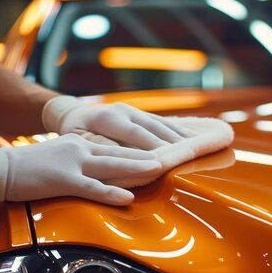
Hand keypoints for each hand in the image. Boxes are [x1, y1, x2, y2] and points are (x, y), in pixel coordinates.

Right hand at [0, 134, 160, 204]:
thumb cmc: (33, 166)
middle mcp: (81, 148)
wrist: (3, 168)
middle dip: (147, 155)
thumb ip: (85, 158)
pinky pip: (92, 188)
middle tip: (172, 156)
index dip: (141, 148)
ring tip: (159, 170)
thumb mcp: (63, 155)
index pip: (118, 145)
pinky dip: (111, 193)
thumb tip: (108, 168)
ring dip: (137, 169)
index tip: (163, 150)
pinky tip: (127, 197)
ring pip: (112, 166)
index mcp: (82, 142)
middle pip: (121, 152)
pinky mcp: (63, 180)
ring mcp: (73, 163)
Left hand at [42, 96, 190, 149]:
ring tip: (199, 149)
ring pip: (160, 124)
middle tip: (190, 157)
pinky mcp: (140, 113)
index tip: (167, 162)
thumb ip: (99, 147)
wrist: (73, 114)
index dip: (152, 148)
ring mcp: (133, 110)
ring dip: (179, 137)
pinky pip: (161, 123)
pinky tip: (192, 140)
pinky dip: (177, 132)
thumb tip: (117, 155)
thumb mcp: (78, 141)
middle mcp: (123, 111)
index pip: (134, 135)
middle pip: (152, 129)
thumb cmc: (74, 134)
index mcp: (107, 118)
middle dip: (172, 143)